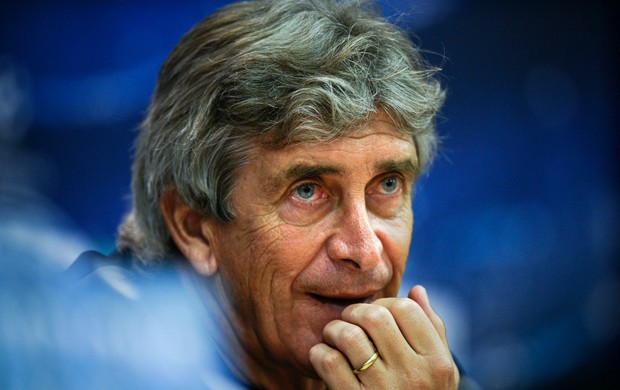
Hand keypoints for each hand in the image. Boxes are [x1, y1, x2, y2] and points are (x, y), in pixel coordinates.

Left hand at [309, 285, 459, 388]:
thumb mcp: (438, 372)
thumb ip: (432, 330)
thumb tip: (417, 290)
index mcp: (436, 363)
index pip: (406, 309)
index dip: (385, 303)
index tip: (376, 314)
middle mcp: (413, 376)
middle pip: (375, 315)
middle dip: (355, 312)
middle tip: (349, 320)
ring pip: (349, 334)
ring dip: (334, 329)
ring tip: (334, 336)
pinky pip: (328, 361)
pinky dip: (319, 352)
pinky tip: (324, 358)